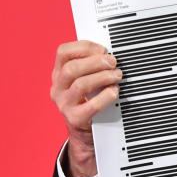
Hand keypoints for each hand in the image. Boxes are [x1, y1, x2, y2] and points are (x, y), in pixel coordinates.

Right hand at [50, 41, 120, 176]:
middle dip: (95, 62)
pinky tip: (114, 91)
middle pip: (71, 68)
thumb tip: (111, 52)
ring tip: (117, 76)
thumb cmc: (89, 98)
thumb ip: (93, 65)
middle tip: (113, 62)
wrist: (86, 130)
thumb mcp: (86, 79)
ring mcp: (64, 104)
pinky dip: (106, 96)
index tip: (102, 48)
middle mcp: (58, 88)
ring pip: (80, 85)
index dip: (83, 46)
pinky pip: (91, 106)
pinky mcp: (75, 119)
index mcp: (59, 74)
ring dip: (103, 77)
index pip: (63, 52)